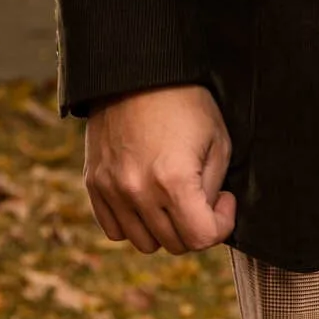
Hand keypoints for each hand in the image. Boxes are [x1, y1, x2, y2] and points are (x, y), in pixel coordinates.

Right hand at [83, 84, 235, 252]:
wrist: (137, 73)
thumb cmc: (186, 103)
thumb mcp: (218, 142)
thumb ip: (213, 190)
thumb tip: (205, 215)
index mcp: (174, 181)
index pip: (202, 238)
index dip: (222, 224)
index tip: (224, 202)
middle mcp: (138, 191)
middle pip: (175, 244)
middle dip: (195, 227)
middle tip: (201, 197)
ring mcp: (112, 189)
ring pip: (144, 243)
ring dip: (165, 229)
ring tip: (174, 199)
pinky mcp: (94, 184)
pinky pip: (115, 230)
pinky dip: (134, 224)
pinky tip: (148, 200)